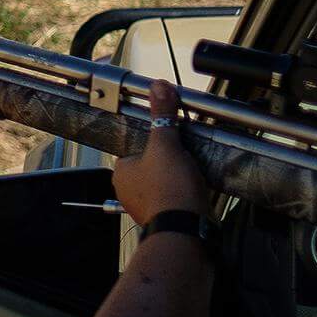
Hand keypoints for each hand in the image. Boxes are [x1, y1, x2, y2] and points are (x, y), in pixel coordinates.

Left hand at [114, 80, 209, 226]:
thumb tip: (158, 87)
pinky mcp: (165, 216)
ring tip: (191, 171)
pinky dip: (183, 190)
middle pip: (151, 163)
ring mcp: (146, 205)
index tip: (170, 138)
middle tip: (184, 155)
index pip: (134, 146)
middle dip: (169, 159)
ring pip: (163, 180)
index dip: (155, 140)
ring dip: (178, 175)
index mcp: (121, 171)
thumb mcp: (165, 144)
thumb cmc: (170, 190)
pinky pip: (173, 196)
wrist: (187, 229)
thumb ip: (163, 115)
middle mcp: (128, 190)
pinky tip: (195, 186)